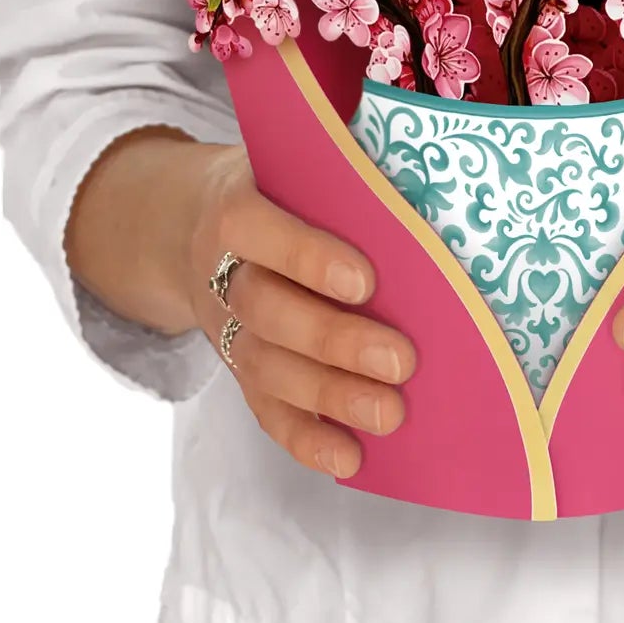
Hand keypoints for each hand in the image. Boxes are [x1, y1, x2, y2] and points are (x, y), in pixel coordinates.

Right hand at [185, 145, 416, 478]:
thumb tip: (430, 181)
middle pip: (266, 311)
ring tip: (390, 414)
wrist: (193, 224)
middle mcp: (221, 272)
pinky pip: (264, 411)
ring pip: (267, 368)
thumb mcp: (291, 164)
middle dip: (334, 341)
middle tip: (402, 361)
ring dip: (329, 397)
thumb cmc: (278, 189)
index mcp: (234, 209)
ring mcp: (225, 328)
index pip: (261, 232)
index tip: (367, 281)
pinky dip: (306, 439)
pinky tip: (350, 458)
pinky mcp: (237, 371)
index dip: (308, 259)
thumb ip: (339, 174)